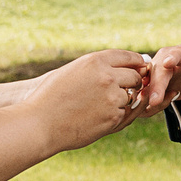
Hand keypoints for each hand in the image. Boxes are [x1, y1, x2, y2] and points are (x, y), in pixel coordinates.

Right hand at [24, 50, 148, 151]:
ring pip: (132, 97)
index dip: (137, 62)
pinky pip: (125, 114)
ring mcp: (112, 98)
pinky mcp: (113, 118)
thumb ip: (98, 67)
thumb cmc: (51, 97)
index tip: (140, 67)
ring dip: (123, 100)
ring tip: (101, 105)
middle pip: (136, 77)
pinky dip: (117, 115)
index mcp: (95, 61)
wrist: (40, 123)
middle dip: (133, 82)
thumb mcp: (73, 71)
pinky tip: (100, 117)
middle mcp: (107, 77)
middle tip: (125, 88)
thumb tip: (126, 67)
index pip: (129, 57)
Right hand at [141, 42, 180, 111]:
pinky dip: (146, 100)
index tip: (167, 62)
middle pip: (158, 69)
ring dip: (147, 94)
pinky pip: (144, 91)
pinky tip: (156, 105)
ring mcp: (156, 68)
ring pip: (146, 81)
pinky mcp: (150, 80)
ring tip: (155, 106)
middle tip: (154, 101)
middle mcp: (167, 57)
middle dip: (155, 85)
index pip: (178, 53)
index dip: (173, 57)